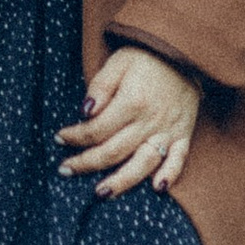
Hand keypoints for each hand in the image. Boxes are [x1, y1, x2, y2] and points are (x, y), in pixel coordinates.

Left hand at [58, 43, 200, 195]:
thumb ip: (100, 87)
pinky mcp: (184, 134)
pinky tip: (156, 189)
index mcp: (132, 102)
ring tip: (101, 193)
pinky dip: (170, 175)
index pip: (97, 129)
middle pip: (114, 151)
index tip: (60, 138)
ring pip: (143, 163)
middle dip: (86, 163)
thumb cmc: (146, 56)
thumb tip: (85, 112)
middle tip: (65, 169)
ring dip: (121, 182)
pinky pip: (179, 160)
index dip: (76, 136)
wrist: (184, 51)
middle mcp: (149, 121)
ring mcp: (168, 130)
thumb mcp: (118, 62)